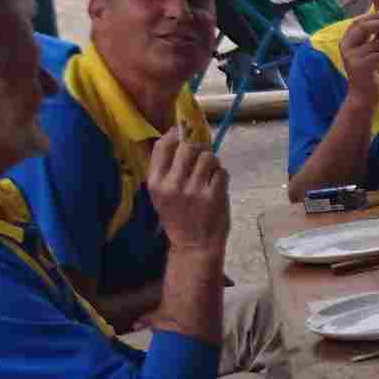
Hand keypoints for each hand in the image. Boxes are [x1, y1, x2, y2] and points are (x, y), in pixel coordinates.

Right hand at [145, 131, 230, 248]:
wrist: (194, 245)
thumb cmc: (178, 217)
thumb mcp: (161, 194)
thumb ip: (166, 168)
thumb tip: (175, 133)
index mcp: (156, 183)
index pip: (162, 147)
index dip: (174, 135)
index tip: (181, 134)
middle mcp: (173, 185)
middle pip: (188, 147)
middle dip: (198, 148)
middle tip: (201, 157)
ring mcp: (194, 190)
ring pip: (208, 157)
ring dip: (212, 162)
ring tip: (210, 173)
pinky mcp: (214, 196)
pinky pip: (222, 172)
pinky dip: (221, 175)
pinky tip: (216, 185)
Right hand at [334, 8, 378, 98]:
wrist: (364, 95)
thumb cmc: (370, 71)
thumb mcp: (375, 50)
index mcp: (347, 40)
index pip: (358, 22)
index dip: (373, 16)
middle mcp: (346, 46)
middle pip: (363, 27)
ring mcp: (350, 57)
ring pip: (375, 44)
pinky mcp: (358, 67)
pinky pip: (378, 56)